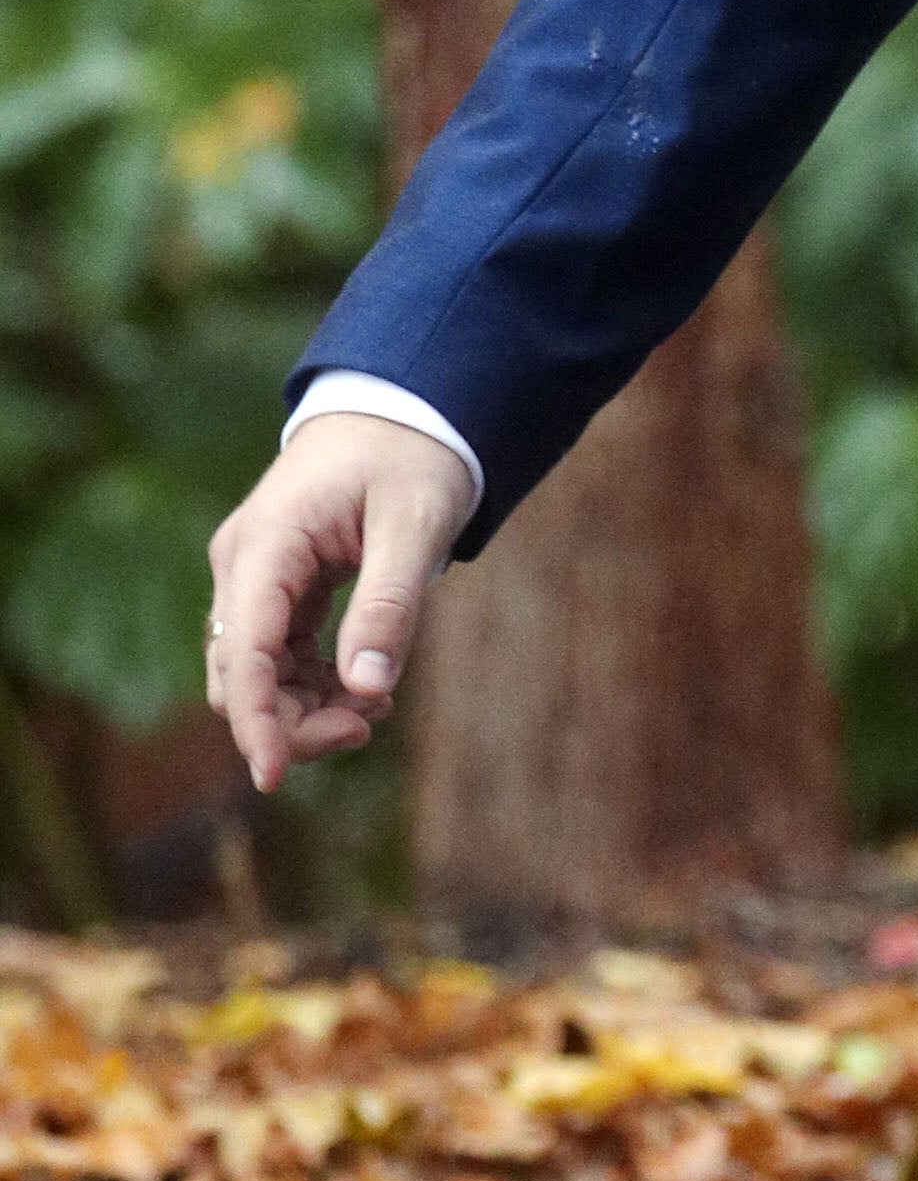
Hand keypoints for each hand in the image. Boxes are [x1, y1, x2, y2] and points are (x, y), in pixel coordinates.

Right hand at [205, 417, 476, 793]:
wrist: (404, 402)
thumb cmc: (413, 452)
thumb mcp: (416, 523)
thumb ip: (390, 603)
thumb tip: (366, 690)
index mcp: (268, 541)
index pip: (244, 650)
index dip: (256, 720)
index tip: (273, 779)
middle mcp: (244, 561)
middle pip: (239, 673)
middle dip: (291, 720)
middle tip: (366, 728)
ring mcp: (255, 573)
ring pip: (255, 671)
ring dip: (303, 707)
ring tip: (373, 712)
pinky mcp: (275, 584)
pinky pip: (277, 653)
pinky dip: (313, 682)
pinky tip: (365, 690)